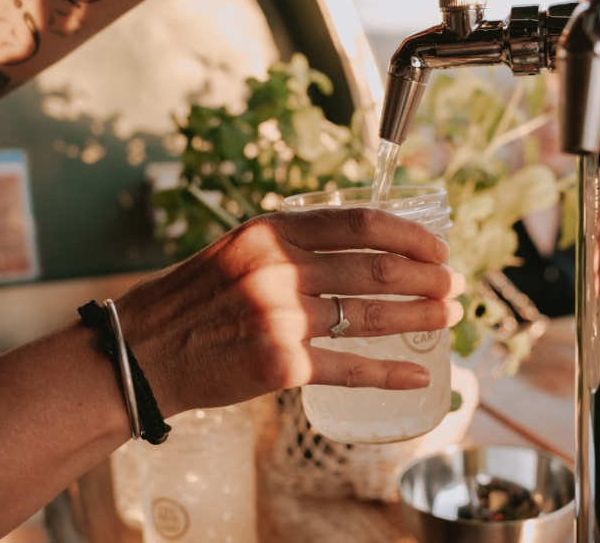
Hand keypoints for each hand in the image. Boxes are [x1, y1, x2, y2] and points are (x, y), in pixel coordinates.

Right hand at [117, 207, 464, 415]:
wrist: (145, 351)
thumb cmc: (195, 297)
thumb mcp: (240, 248)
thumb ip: (295, 242)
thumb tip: (362, 242)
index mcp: (272, 232)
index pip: (359, 223)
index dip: (408, 235)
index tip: (437, 247)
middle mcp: (278, 270)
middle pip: (374, 269)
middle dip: (426, 277)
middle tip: (454, 284)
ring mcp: (279, 319)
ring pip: (368, 317)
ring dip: (419, 318)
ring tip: (448, 318)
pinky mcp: (278, 365)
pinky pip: (346, 368)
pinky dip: (386, 373)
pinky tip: (414, 375)